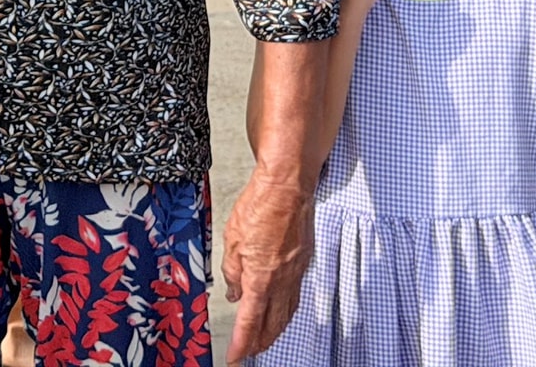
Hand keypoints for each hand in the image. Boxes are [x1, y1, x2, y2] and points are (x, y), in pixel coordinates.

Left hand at [222, 170, 315, 359]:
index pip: (250, 321)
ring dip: (275, 329)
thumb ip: (232, 270)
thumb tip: (234, 292)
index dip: (242, 342)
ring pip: (286, 312)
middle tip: (249, 352)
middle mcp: (282, 280)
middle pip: (272, 323)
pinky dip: (286, 309)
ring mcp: (296, 272)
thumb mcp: (232, 239)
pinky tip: (280, 308)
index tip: (235, 356)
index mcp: (261, 277)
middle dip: (260, 342)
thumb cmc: (259, 205)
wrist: (288, 186)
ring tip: (265, 339)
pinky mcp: (304, 261)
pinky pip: (295, 294)